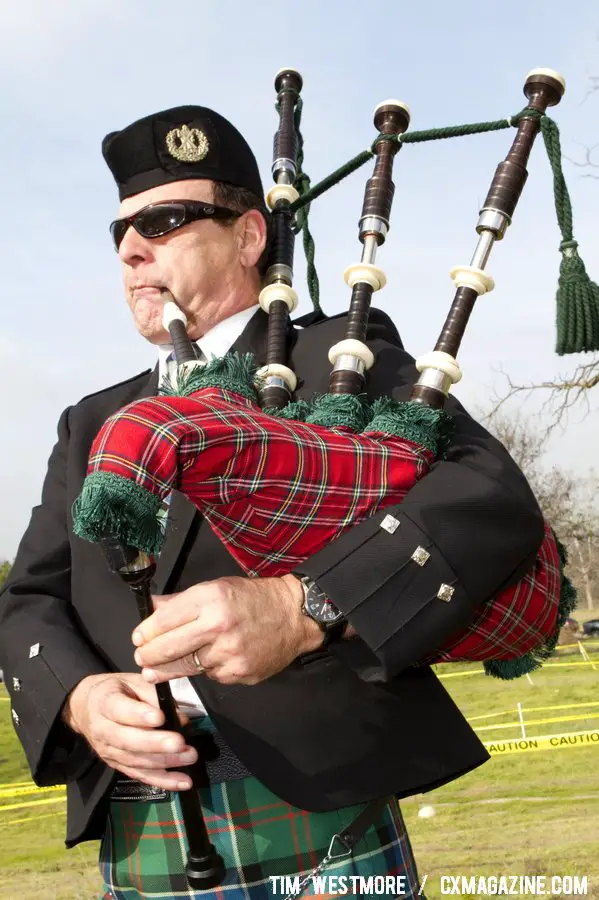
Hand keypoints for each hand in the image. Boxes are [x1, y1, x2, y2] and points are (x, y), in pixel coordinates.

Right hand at [62, 673, 197, 789]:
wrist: (86, 707)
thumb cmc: (116, 691)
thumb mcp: (133, 682)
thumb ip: (154, 696)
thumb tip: (179, 716)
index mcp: (105, 703)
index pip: (120, 710)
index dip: (139, 715)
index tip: (160, 717)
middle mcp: (103, 730)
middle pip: (127, 740)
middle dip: (155, 744)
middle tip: (179, 743)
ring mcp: (109, 751)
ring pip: (135, 760)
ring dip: (164, 762)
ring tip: (188, 757)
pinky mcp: (117, 765)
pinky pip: (140, 775)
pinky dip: (162, 780)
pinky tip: (182, 782)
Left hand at [132, 574, 323, 685]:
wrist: (293, 615)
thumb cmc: (252, 599)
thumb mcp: (216, 588)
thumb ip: (181, 601)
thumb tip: (150, 607)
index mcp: (210, 599)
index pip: (164, 620)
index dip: (145, 632)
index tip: (138, 638)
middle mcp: (218, 626)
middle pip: (168, 648)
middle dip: (148, 656)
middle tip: (141, 659)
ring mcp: (229, 653)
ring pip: (187, 667)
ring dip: (173, 668)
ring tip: (159, 670)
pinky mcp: (239, 673)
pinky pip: (211, 675)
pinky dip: (207, 670)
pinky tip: (212, 660)